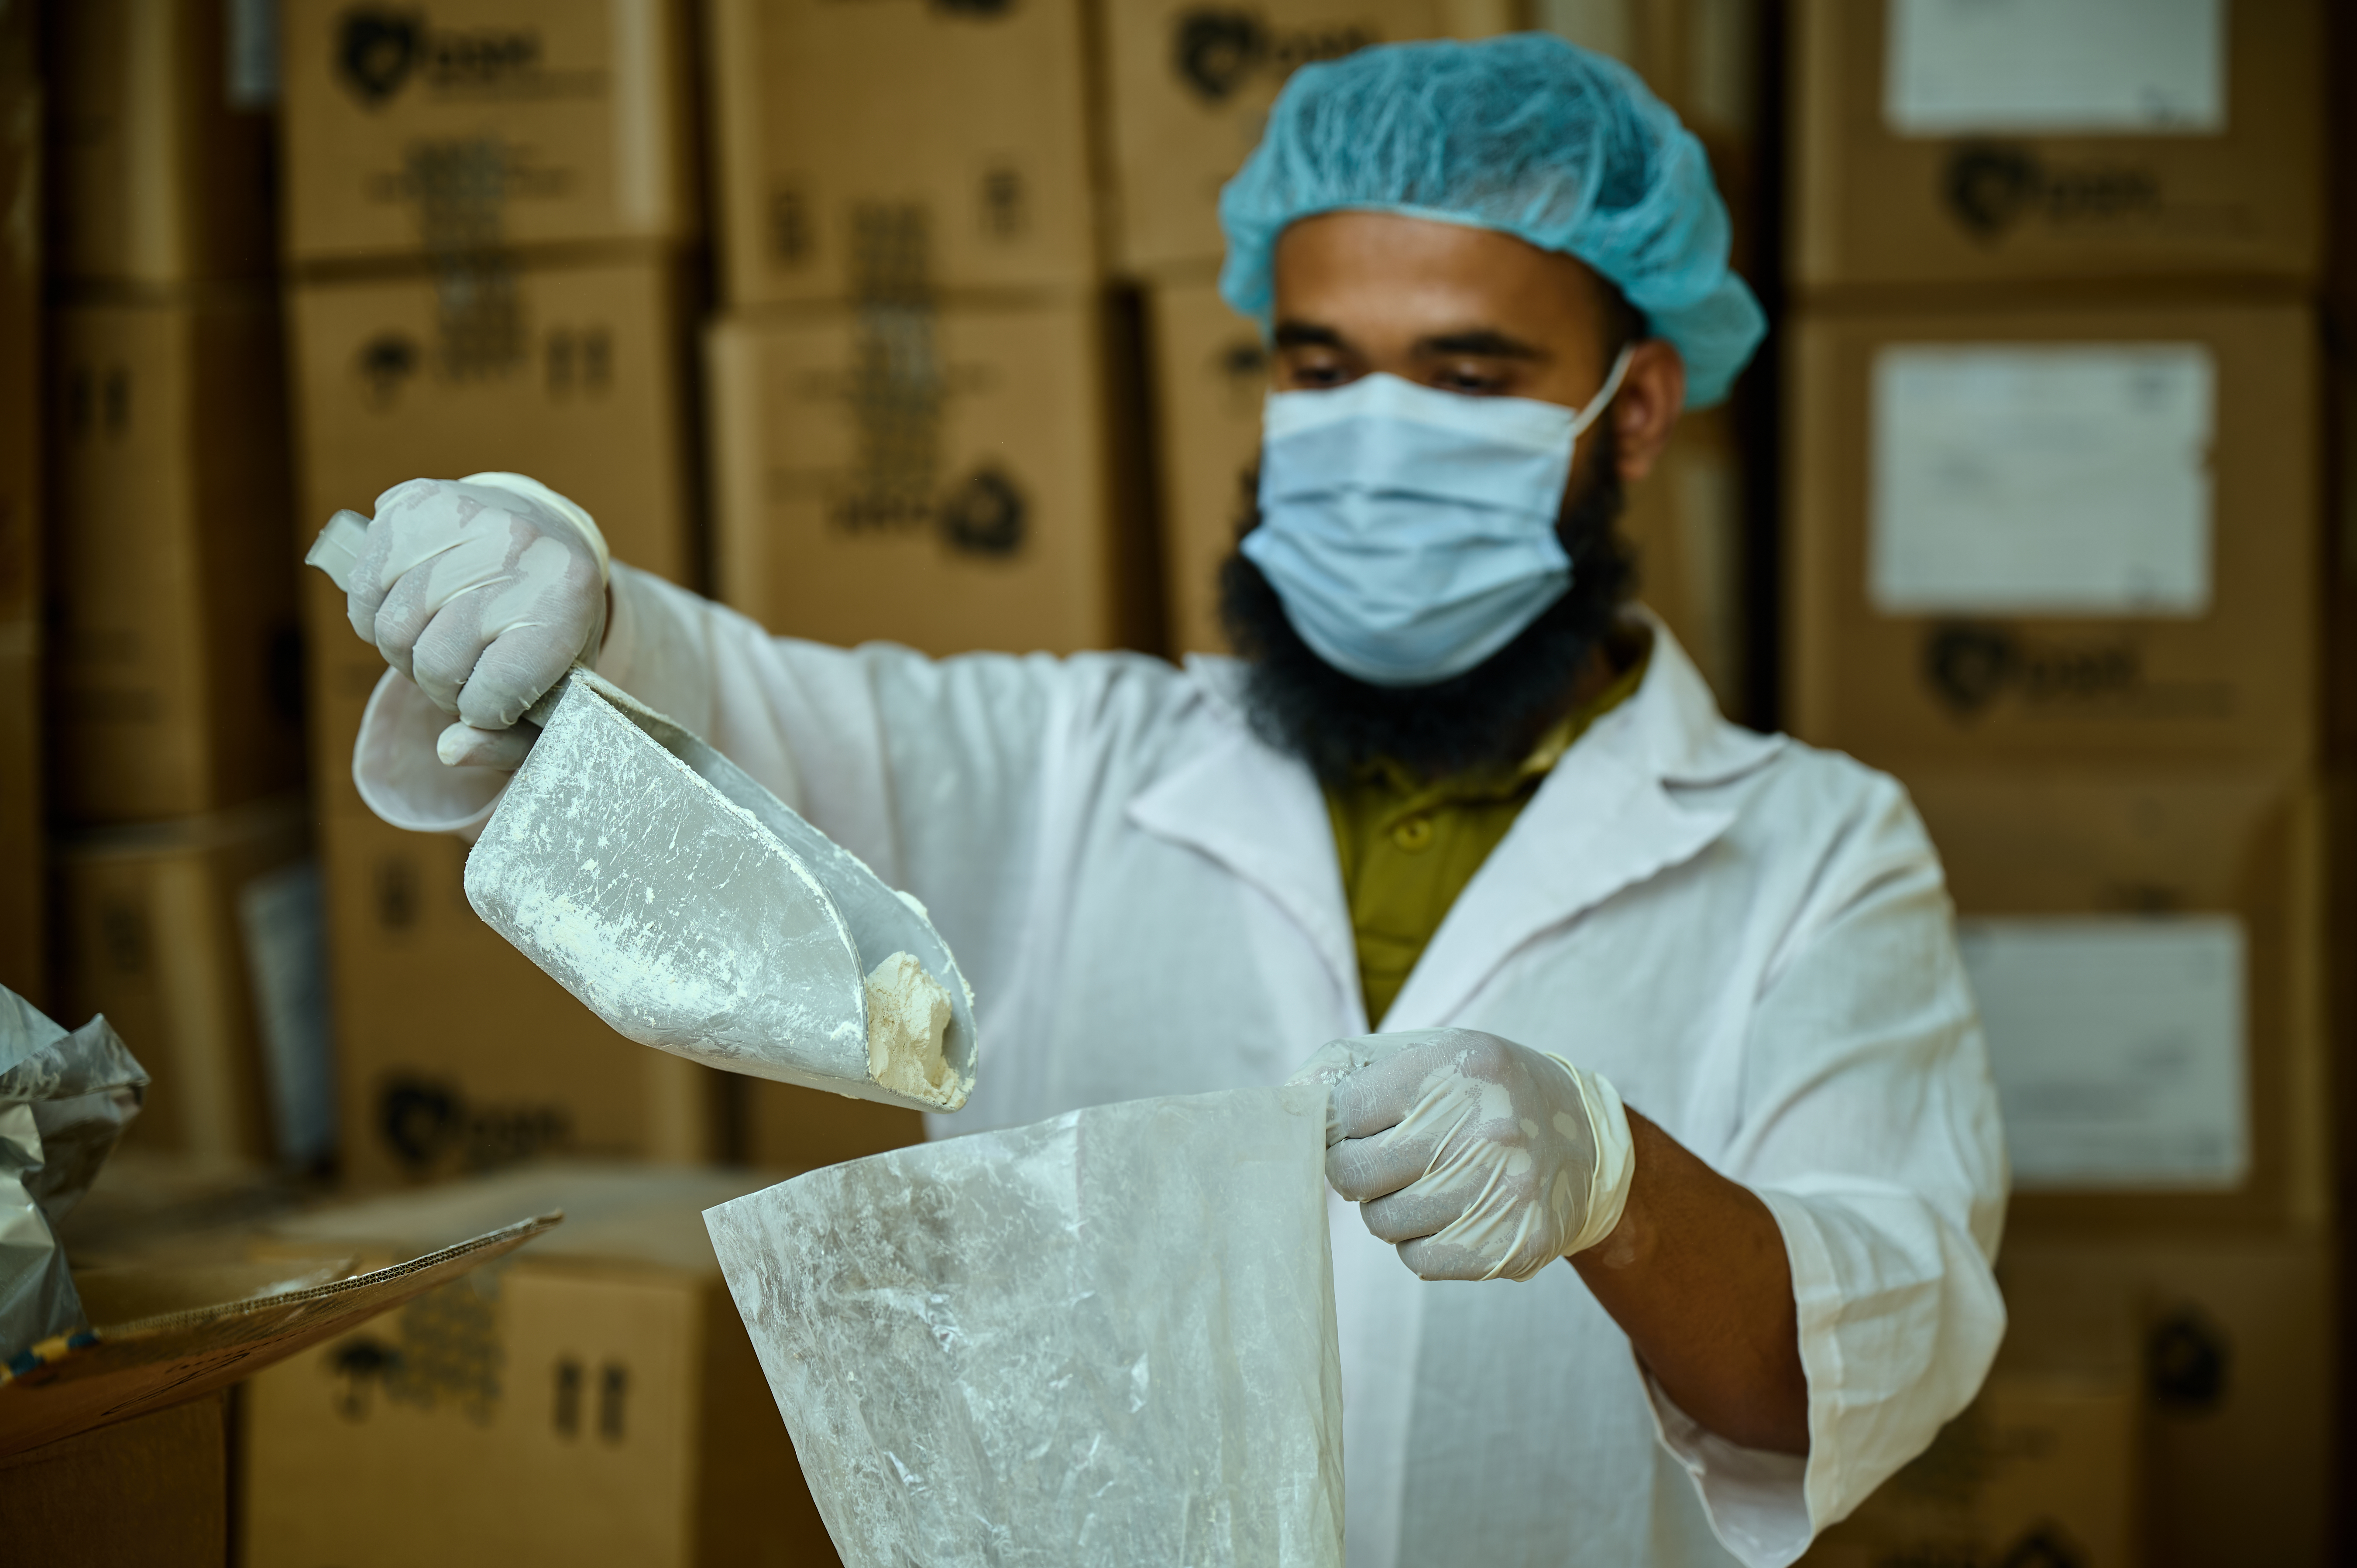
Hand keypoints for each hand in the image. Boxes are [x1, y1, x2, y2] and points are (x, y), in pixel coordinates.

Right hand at [345, 473, 609, 764]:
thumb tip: (451, 751)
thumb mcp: (558, 689)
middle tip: (462, 671)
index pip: (494, 693)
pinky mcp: (415, 501)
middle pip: (435, 663)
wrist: (548, 540)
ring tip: (437, 641)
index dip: (484, 709)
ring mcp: (466, 516)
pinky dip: (374, 616)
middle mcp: (519, 549)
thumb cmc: (551, 629)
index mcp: (567, 601)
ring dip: (406, 652)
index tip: (496, 697)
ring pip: (392, 630)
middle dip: (441, 684)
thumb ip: (514, 740)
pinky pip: (363, 589)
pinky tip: (409, 611)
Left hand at [1289, 1028, 1634, 1281]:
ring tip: (1423, 1183)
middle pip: (1354, 1175)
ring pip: (1383, 1224)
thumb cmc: (1484, 1092)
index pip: (1344, 1111)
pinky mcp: (1515, 1245)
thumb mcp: (1432, 1053)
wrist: (1587, 1142)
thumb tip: (1288, 1098)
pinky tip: (1450, 1213)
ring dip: (1388, 1208)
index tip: (1343, 1130)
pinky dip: (1421, 1242)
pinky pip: (1419, 1260)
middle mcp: (1487, 1127)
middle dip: (1353, 1172)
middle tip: (1377, 1162)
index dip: (1330, 1127)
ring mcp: (1505, 1191)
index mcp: (1458, 1068)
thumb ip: (1352, 1067)